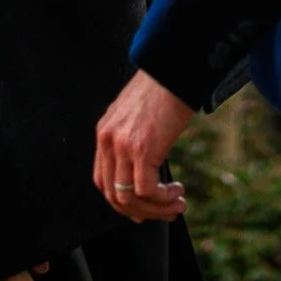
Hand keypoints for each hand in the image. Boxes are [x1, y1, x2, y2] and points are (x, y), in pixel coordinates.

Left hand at [94, 70, 194, 222]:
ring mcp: (122, 145)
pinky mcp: (141, 148)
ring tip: (177, 204)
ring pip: (129, 198)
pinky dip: (163, 199)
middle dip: (140, 211)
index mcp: (105, 132)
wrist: (173, 68)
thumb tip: (145, 166)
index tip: (143, 209)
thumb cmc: (162, 88)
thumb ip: (132, 138)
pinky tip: (177, 192)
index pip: (103, 180)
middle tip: (164, 212)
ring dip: (156, 210)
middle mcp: (108, 140)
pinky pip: (147, 191)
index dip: (121, 202)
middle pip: (113, 195)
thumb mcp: (136, 115)